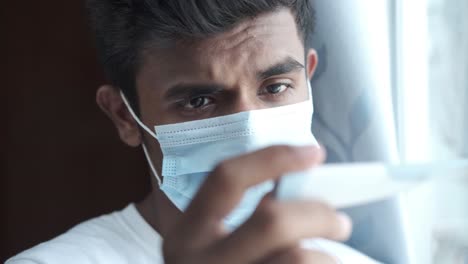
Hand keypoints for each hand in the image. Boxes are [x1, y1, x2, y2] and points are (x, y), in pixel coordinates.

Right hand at [163, 145, 351, 263]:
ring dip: (325, 256)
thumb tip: (298, 189)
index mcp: (187, 235)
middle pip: (273, 221)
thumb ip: (244, 218)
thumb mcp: (212, 246)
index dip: (274, 158)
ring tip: (326, 258)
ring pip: (299, 258)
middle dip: (317, 213)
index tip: (314, 152)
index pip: (227, 178)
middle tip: (339, 221)